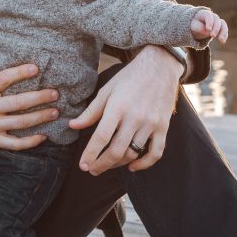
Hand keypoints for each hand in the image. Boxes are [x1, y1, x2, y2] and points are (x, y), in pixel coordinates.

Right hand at [0, 34, 59, 156]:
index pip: (3, 79)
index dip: (20, 73)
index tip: (36, 68)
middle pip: (17, 103)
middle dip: (39, 98)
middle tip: (55, 93)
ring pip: (20, 123)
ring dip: (40, 117)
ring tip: (55, 112)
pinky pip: (14, 143)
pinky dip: (30, 142)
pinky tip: (43, 136)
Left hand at [69, 45, 180, 174]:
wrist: (160, 66)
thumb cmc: (129, 77)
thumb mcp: (107, 90)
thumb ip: (91, 111)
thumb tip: (73, 125)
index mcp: (118, 107)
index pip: (101, 137)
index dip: (90, 154)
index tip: (82, 165)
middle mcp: (135, 117)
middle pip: (116, 150)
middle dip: (101, 164)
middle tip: (91, 170)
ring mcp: (151, 123)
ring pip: (133, 153)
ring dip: (118, 164)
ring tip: (107, 164)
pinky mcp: (163, 127)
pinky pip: (156, 153)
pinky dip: (144, 164)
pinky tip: (132, 166)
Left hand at [191, 10, 228, 43]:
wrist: (195, 26)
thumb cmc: (192, 24)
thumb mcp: (192, 26)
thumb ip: (198, 27)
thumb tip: (207, 31)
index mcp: (204, 13)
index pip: (208, 15)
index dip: (209, 22)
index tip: (208, 29)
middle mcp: (212, 16)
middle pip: (217, 19)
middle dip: (216, 28)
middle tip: (212, 36)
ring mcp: (217, 21)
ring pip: (223, 24)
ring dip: (223, 32)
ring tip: (222, 40)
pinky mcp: (220, 27)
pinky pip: (224, 29)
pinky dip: (224, 35)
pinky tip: (223, 41)